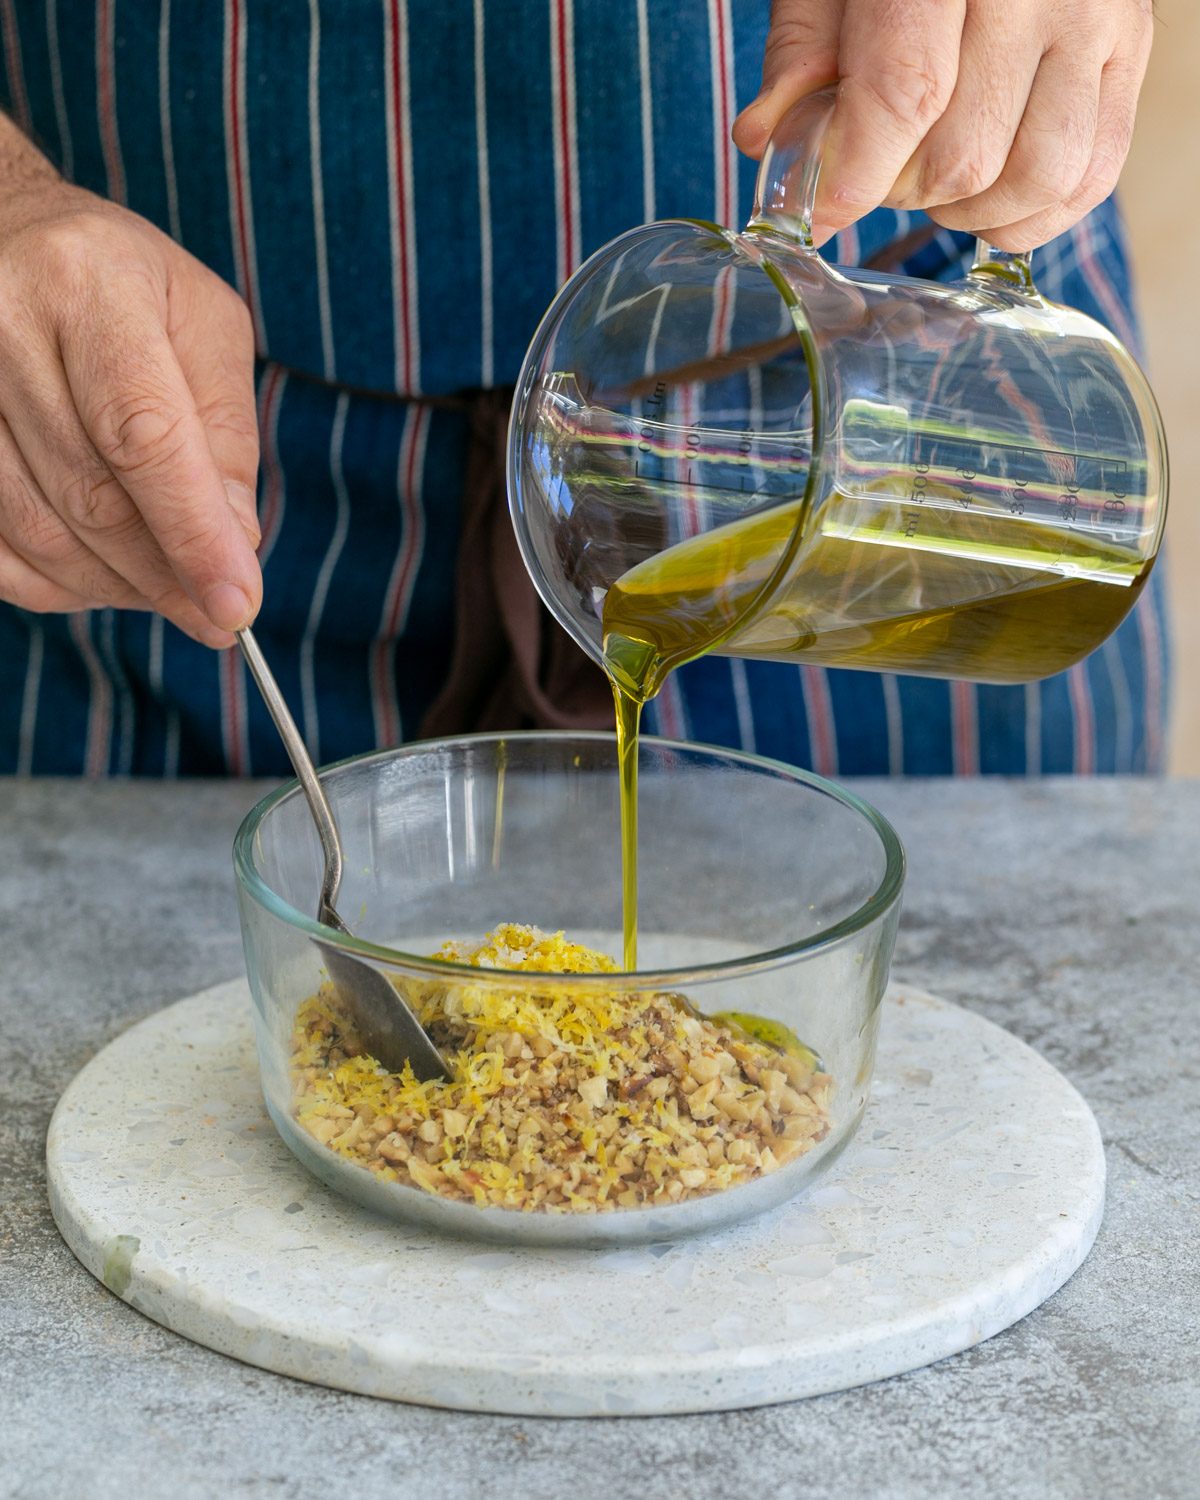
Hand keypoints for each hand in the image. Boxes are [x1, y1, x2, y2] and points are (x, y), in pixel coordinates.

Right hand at [0, 125, 260, 646]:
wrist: (5, 235)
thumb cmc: (125, 285)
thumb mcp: (203, 327)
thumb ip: (225, 434)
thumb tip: (235, 545)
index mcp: (88, 283)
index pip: (143, 436)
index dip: (193, 534)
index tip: (236, 606)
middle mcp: (2, 325)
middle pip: (90, 497)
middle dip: (163, 576)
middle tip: (214, 612)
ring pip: (36, 533)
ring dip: (113, 585)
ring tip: (164, 587)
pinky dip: (53, 582)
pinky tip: (98, 573)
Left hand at [733, 0, 1153, 251]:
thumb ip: (802, 52)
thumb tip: (769, 144)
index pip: (906, 95)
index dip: (856, 175)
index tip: (823, 214)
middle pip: (965, 154)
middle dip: (903, 190)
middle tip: (880, 169)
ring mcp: (1098, 16)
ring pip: (1036, 177)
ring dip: (971, 212)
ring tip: (935, 183)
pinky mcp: (1130, 50)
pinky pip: (1092, 173)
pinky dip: (1032, 214)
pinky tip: (987, 199)